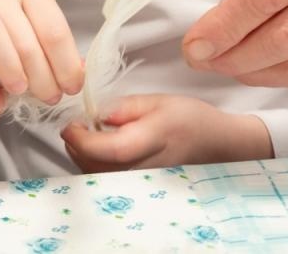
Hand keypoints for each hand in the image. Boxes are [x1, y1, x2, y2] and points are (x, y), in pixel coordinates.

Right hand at [0, 0, 83, 104]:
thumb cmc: (5, 34)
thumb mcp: (34, 38)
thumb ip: (55, 56)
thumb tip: (79, 77)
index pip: (55, 32)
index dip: (66, 66)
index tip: (70, 90)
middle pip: (28, 39)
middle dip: (43, 77)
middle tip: (48, 98)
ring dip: (10, 69)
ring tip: (19, 91)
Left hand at [61, 95, 271, 172]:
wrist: (218, 144)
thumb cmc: (192, 120)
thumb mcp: (158, 100)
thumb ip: (124, 107)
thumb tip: (96, 114)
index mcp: (152, 139)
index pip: (107, 150)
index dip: (81, 138)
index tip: (70, 124)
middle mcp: (147, 167)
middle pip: (97, 167)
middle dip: (76, 146)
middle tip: (77, 125)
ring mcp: (144, 182)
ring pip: (99, 176)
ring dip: (83, 156)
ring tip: (90, 134)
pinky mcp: (141, 187)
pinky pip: (108, 180)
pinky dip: (95, 165)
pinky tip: (101, 149)